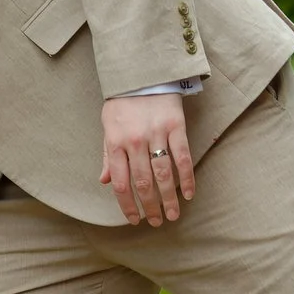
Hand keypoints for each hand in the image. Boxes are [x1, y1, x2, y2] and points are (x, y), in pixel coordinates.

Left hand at [100, 91, 195, 224]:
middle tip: (155, 222)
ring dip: (168, 198)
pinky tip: (188, 194)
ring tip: (171, 215)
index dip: (128, 205)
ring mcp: (156, 134)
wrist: (140, 72)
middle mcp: (134, 142)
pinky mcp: (175, 126)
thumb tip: (105, 181)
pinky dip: (187, 177)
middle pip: (143, 183)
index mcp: (115, 143)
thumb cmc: (122, 101)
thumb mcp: (107, 126)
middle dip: (149, 207)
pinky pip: (182, 157)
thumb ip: (107, 155)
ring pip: (163, 174)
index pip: (121, 183)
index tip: (134, 219)